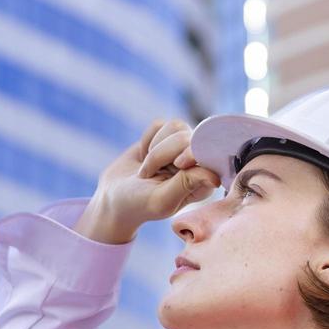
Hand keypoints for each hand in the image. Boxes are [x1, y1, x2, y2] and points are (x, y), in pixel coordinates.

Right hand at [74, 119, 222, 243]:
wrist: (113, 196)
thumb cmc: (139, 204)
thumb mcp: (162, 200)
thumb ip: (187, 184)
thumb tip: (214, 176)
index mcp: (202, 182)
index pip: (208, 154)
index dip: (191, 153)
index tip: (177, 164)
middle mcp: (196, 163)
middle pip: (187, 137)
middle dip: (162, 154)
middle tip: (147, 174)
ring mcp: (181, 148)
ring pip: (176, 126)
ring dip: (155, 147)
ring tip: (146, 168)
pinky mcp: (165, 136)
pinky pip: (160, 124)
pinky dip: (147, 139)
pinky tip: (143, 156)